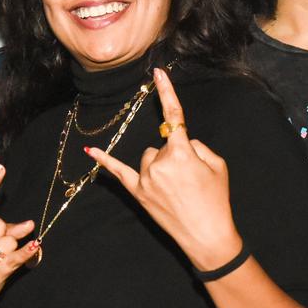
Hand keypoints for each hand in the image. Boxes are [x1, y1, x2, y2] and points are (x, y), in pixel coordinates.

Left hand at [87, 68, 240, 271]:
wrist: (207, 235)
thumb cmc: (216, 200)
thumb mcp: (217, 165)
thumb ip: (196, 146)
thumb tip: (179, 143)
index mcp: (181, 152)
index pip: (173, 115)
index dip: (166, 92)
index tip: (157, 72)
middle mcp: (159, 162)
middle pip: (162, 144)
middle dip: (175, 156)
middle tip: (190, 180)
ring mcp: (146, 179)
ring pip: (149, 157)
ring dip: (160, 166)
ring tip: (177, 189)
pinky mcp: (138, 192)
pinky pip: (118, 172)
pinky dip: (105, 161)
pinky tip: (90, 150)